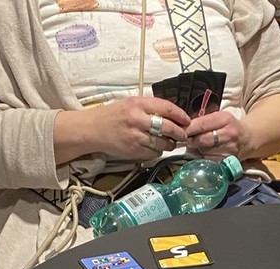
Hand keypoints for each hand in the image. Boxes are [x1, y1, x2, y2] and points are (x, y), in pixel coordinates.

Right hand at [62, 97, 191, 161]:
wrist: (92, 129)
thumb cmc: (113, 115)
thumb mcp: (131, 104)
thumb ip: (151, 108)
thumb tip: (174, 117)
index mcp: (137, 104)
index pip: (167, 108)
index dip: (181, 115)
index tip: (187, 120)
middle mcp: (137, 119)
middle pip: (168, 128)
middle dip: (180, 133)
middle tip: (183, 135)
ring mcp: (135, 137)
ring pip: (163, 143)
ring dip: (170, 144)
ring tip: (168, 141)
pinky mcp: (134, 151)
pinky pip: (154, 153)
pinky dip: (158, 151)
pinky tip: (153, 147)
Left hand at [185, 110, 248, 159]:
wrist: (247, 139)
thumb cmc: (230, 127)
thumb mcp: (219, 117)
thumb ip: (202, 121)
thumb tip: (183, 128)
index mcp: (225, 119)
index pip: (201, 124)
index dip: (188, 129)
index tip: (181, 131)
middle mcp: (229, 134)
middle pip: (201, 140)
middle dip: (192, 140)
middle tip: (190, 139)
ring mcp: (229, 149)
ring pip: (204, 151)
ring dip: (199, 149)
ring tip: (204, 145)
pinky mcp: (228, 161)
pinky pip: (210, 160)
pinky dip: (206, 157)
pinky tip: (210, 152)